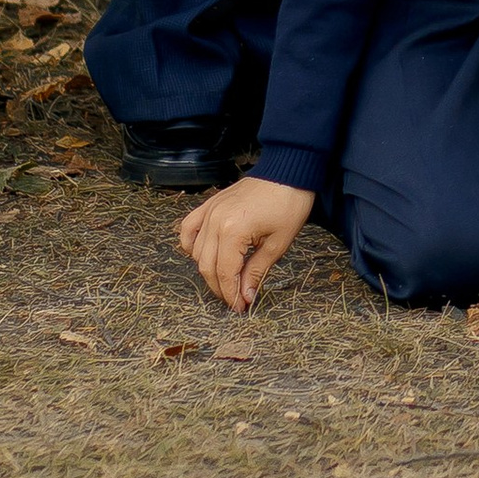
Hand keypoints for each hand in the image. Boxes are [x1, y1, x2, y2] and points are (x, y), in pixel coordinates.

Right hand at [179, 175, 315, 312]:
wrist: (289, 169)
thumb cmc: (289, 202)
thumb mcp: (279, 242)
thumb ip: (257, 271)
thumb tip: (245, 296)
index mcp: (233, 230)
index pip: (224, 273)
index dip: (231, 294)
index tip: (241, 307)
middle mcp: (215, 221)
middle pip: (207, 267)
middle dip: (220, 287)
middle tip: (236, 298)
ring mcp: (210, 210)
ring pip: (197, 252)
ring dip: (208, 270)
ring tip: (226, 280)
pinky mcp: (210, 203)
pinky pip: (189, 227)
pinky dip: (190, 243)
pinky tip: (202, 254)